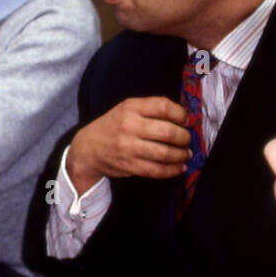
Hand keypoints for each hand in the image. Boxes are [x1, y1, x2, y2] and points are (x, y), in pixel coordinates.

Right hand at [66, 96, 190, 189]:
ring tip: (186, 154)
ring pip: (165, 153)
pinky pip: (157, 170)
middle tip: (187, 140)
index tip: (185, 120)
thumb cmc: (113, 126)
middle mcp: (129, 126)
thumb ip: (151, 109)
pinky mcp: (129, 166)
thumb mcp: (126, 109)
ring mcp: (129, 147)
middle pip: (169, 132)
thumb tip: (184, 116)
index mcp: (131, 107)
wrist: (88, 148)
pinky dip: (173, 170)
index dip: (180, 114)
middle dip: (184, 137)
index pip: (164, 106)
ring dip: (181, 155)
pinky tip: (179, 167)